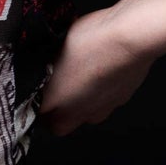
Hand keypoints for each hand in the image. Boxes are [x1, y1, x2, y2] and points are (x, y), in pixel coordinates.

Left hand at [38, 4, 157, 135]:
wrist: (130, 38)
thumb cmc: (92, 40)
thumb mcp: (56, 45)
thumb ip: (47, 62)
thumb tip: (46, 62)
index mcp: (56, 101)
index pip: (37, 114)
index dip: (35, 102)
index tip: (36, 91)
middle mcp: (79, 111)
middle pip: (59, 125)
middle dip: (54, 113)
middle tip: (54, 91)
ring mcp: (102, 107)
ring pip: (84, 116)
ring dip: (79, 105)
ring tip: (79, 80)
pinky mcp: (120, 99)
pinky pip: (104, 103)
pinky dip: (100, 93)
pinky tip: (100, 73)